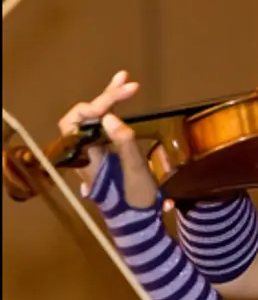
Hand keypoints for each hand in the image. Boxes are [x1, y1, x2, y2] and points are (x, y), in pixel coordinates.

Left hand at [59, 70, 156, 207]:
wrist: (136, 219)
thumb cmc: (133, 197)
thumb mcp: (134, 171)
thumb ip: (123, 143)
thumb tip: (110, 116)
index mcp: (86, 156)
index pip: (79, 121)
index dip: (97, 105)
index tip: (120, 96)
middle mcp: (85, 150)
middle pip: (85, 116)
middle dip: (106, 97)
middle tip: (129, 83)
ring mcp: (94, 150)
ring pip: (94, 118)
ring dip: (108, 98)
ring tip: (125, 80)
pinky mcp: (105, 151)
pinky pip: (104, 125)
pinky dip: (113, 109)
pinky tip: (122, 96)